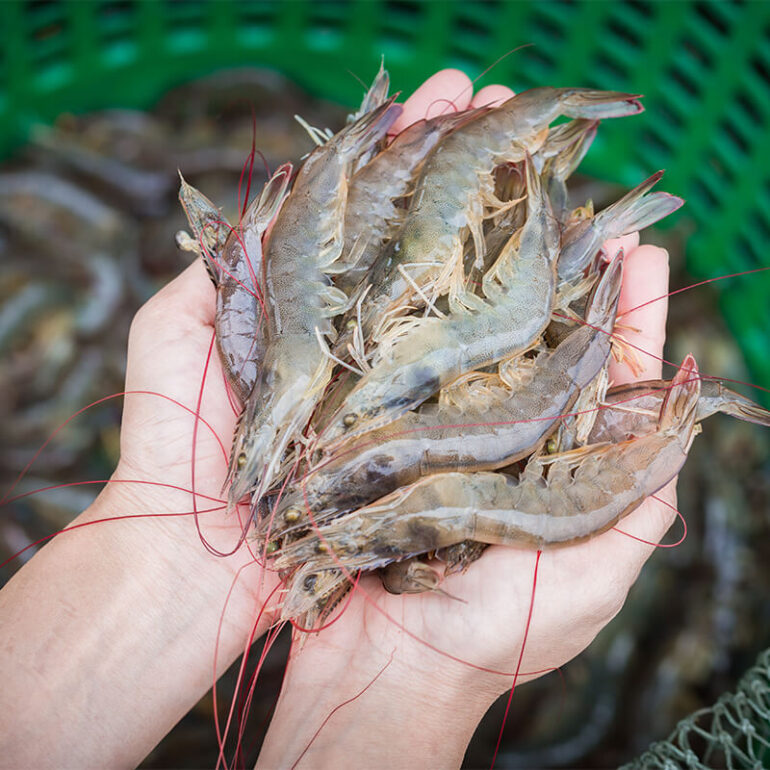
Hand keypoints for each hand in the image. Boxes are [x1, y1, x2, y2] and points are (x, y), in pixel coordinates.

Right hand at [257, 71, 674, 768]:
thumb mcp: (594, 569)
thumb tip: (688, 393)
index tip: (635, 242)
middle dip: (546, 258)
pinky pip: (394, 353)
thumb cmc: (494, 633)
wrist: (381, 670)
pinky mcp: (373, 424)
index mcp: (554, 450)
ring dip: (475, 263)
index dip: (622, 302)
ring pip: (462, 326)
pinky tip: (407, 255)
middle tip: (554, 187)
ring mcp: (432, 417)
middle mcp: (494, 423)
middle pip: (530, 327)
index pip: (601, 362)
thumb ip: (644, 487)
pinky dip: (403, 304)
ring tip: (485, 196)